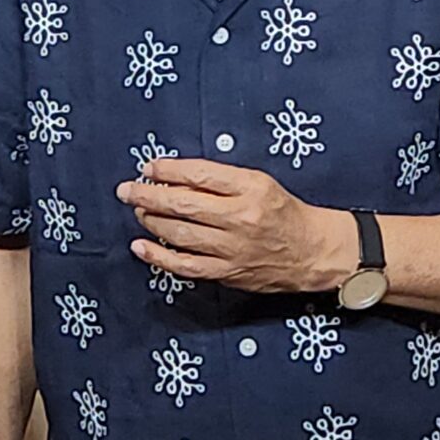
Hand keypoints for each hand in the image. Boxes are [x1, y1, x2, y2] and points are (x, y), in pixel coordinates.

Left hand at [116, 158, 352, 293]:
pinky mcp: (227, 272)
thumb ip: (222, 180)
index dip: (168, 170)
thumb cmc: (283, 212)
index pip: (200, 175)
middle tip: (127, 190)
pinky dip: (159, 256)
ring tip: (138, 211)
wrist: (312, 251)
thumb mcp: (259, 182)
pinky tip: (142, 246)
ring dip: (151, 221)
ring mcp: (232, 248)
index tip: (149, 167)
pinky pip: (185, 266)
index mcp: (250, 188)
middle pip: (184, 205)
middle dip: (149, 195)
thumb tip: (177, 178)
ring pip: (180, 234)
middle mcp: (240, 217)